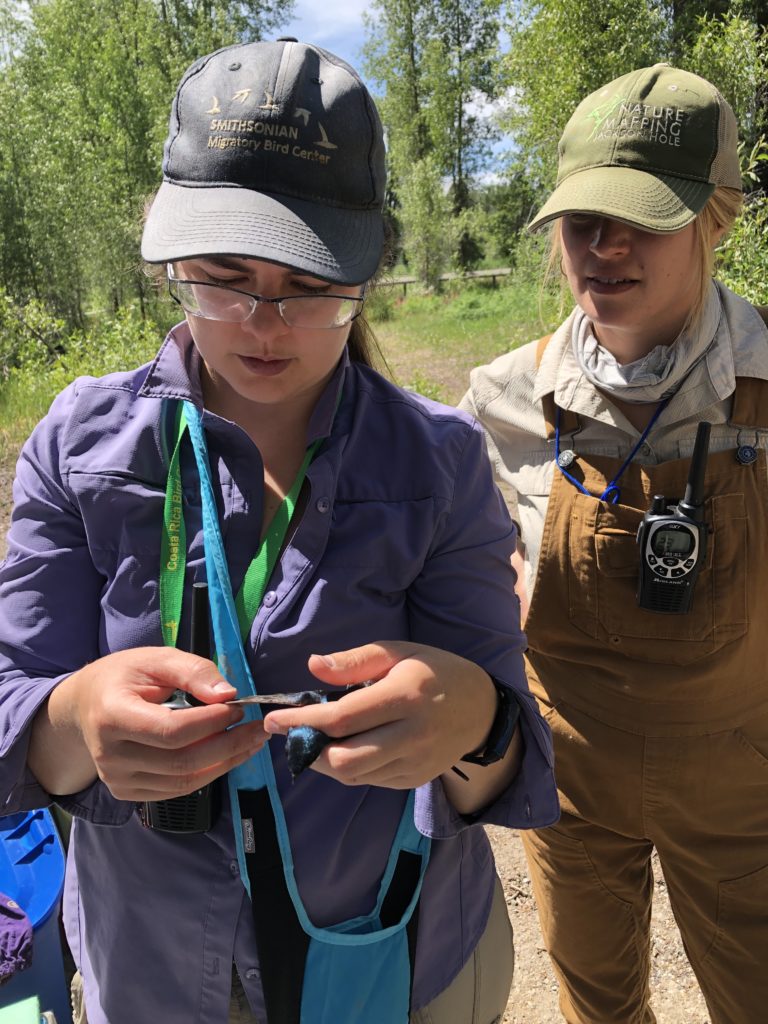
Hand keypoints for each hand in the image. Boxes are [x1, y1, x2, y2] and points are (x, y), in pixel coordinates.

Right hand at [29, 647, 266, 799]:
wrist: (85, 706)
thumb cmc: (123, 677)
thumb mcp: (156, 659)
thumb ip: (192, 671)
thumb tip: (228, 694)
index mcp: (112, 716)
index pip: (170, 731)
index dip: (209, 723)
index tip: (237, 708)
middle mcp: (110, 755)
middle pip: (180, 762)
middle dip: (228, 746)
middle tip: (257, 729)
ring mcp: (116, 779)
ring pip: (183, 782)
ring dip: (225, 763)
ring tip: (250, 742)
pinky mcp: (127, 792)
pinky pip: (176, 790)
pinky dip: (208, 774)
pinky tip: (228, 755)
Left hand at [263, 642, 497, 788]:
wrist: (482, 709)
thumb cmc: (434, 671)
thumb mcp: (398, 652)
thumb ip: (355, 661)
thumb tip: (312, 666)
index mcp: (405, 696)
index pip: (342, 718)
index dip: (302, 720)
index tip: (274, 718)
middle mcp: (411, 734)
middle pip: (344, 759)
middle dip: (307, 749)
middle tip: (289, 734)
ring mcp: (414, 762)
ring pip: (353, 775)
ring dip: (323, 761)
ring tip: (311, 739)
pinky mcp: (414, 780)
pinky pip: (369, 780)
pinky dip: (348, 767)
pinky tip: (342, 747)